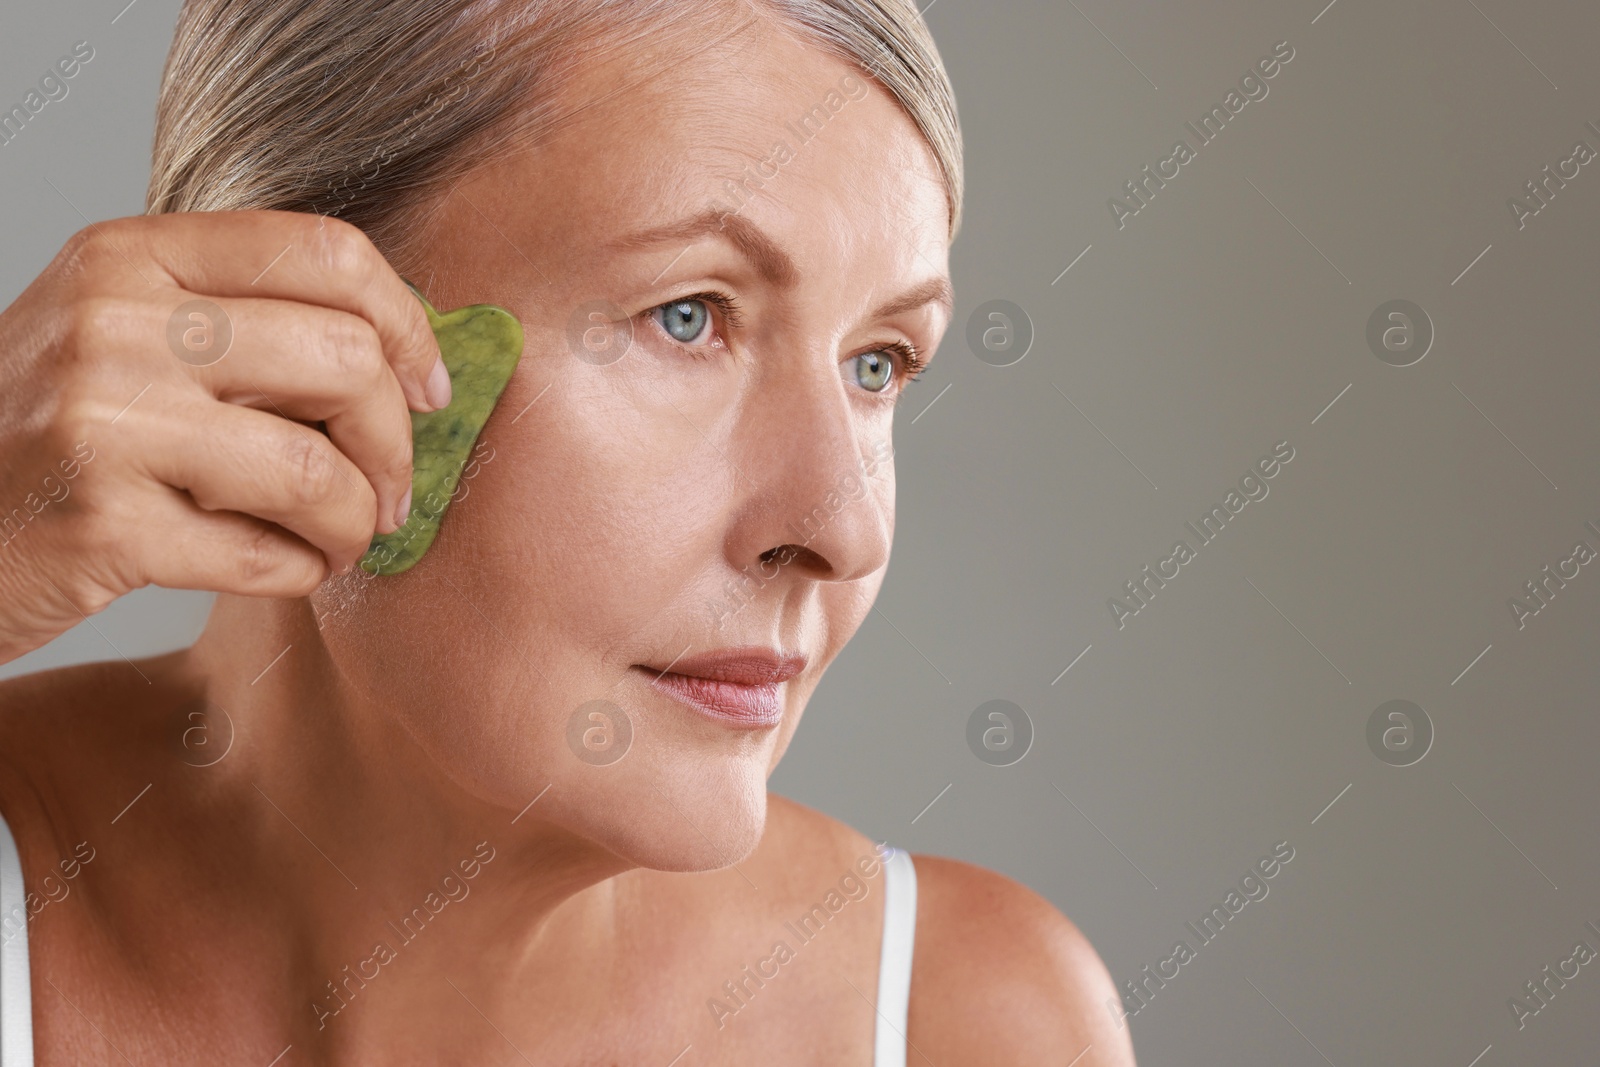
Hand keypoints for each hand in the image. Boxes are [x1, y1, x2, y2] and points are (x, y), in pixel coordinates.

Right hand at [0, 210, 448, 664]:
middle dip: (396, 443)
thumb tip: (407, 353)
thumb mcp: (120, 334)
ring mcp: (102, 421)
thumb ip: (238, 320)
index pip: (326, 250)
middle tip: (388, 491)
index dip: (409, 323)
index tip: (430, 387)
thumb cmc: (44, 435)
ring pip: (319, 471)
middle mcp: (113, 320)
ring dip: (355, 523)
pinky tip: (287, 568)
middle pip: (344, 359)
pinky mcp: (100, 524)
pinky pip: (268, 556)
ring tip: (341, 540)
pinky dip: (301, 573)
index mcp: (132, 255)